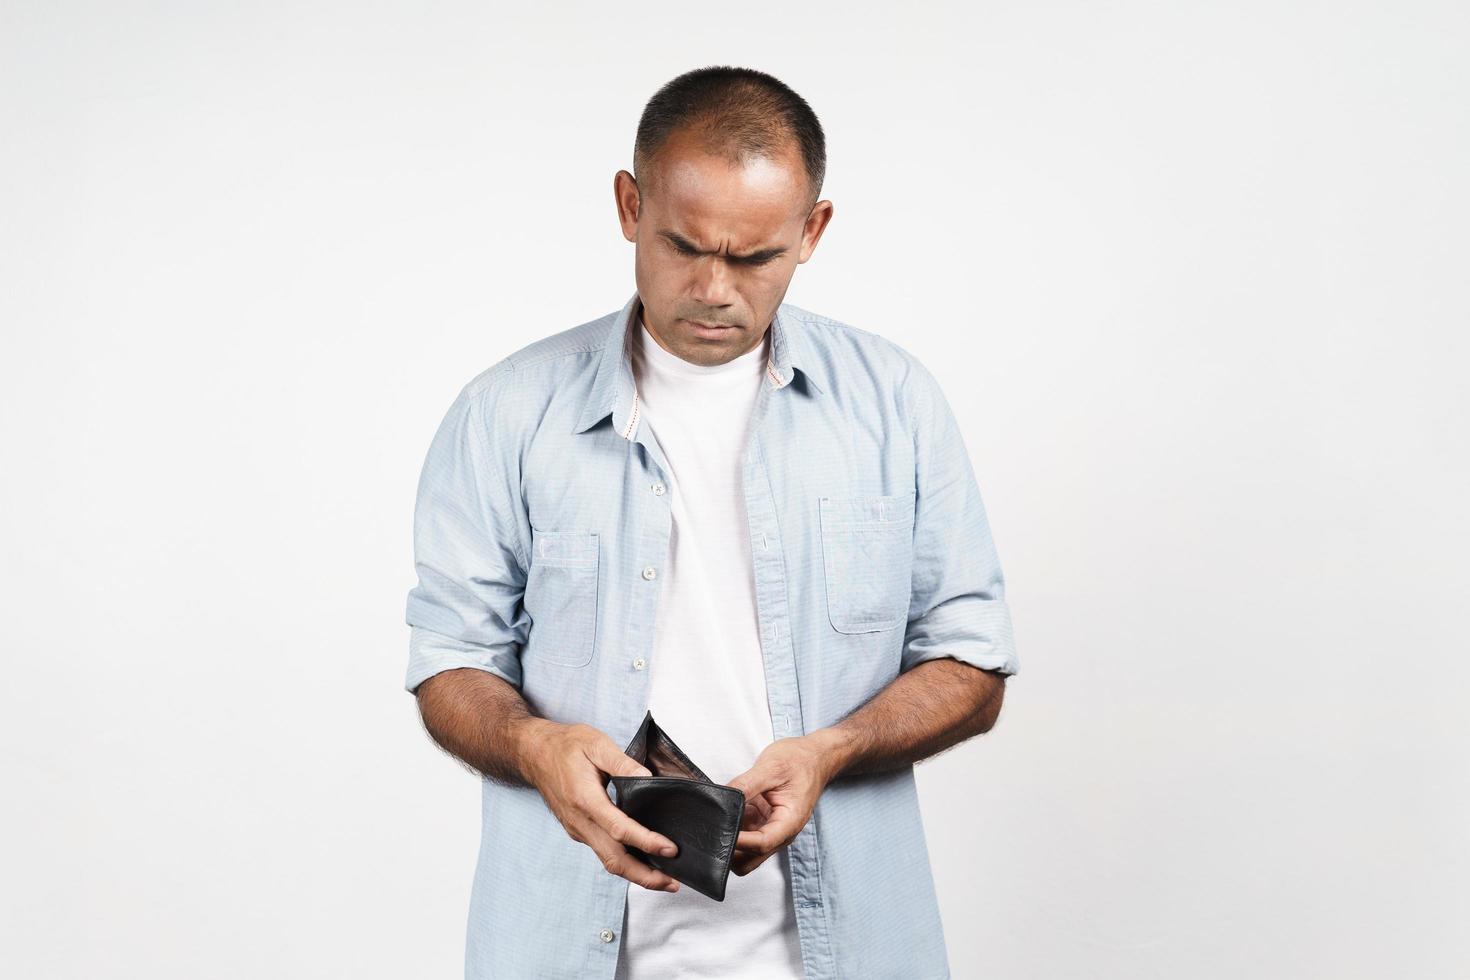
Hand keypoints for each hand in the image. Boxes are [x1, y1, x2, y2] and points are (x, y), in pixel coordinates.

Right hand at [522, 720, 681, 892]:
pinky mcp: (579, 831)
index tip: (670, 849)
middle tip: (672, 883)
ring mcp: (578, 830)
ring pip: (608, 861)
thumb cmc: (565, 746)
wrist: (534, 754)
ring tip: (663, 879)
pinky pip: (603, 853)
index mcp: (586, 800)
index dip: (647, 842)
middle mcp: (580, 822)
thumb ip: (623, 763)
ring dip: (636, 874)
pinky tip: (642, 860)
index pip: (620, 830)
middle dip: (645, 876)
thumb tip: (648, 778)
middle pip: (615, 860)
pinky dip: (625, 862)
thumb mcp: (596, 744)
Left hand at [725, 732, 842, 876]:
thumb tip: (723, 799)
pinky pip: (744, 834)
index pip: (760, 845)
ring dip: (730, 838)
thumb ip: (746, 785)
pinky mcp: (762, 822)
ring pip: (744, 851)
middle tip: (715, 826)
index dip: (737, 841)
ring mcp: (770, 829)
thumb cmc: (799, 761)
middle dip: (731, 849)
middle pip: (750, 859)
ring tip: (720, 814)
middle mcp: (780, 833)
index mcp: (788, 823)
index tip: (718, 830)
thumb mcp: (771, 767)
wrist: (814, 757)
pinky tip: (727, 809)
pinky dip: (732, 826)